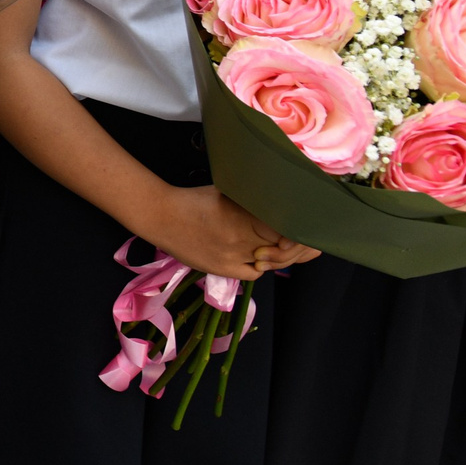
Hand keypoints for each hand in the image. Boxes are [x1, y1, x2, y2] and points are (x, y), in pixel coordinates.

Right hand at [144, 186, 318, 280]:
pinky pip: (254, 274)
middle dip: (294, 246)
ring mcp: (233, 255)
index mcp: (246, 215)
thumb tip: (284, 197)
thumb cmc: (196, 200)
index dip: (299, 231)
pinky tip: (262, 259)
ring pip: (271, 263)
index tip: (303, 226)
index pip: (287, 228)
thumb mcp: (229, 190)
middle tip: (299, 241)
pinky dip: (262, 267)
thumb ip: (256, 197)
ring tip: (282, 248)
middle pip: (283, 248)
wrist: (162, 216)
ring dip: (280, 258)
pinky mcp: (222, 268)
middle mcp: (243, 237)